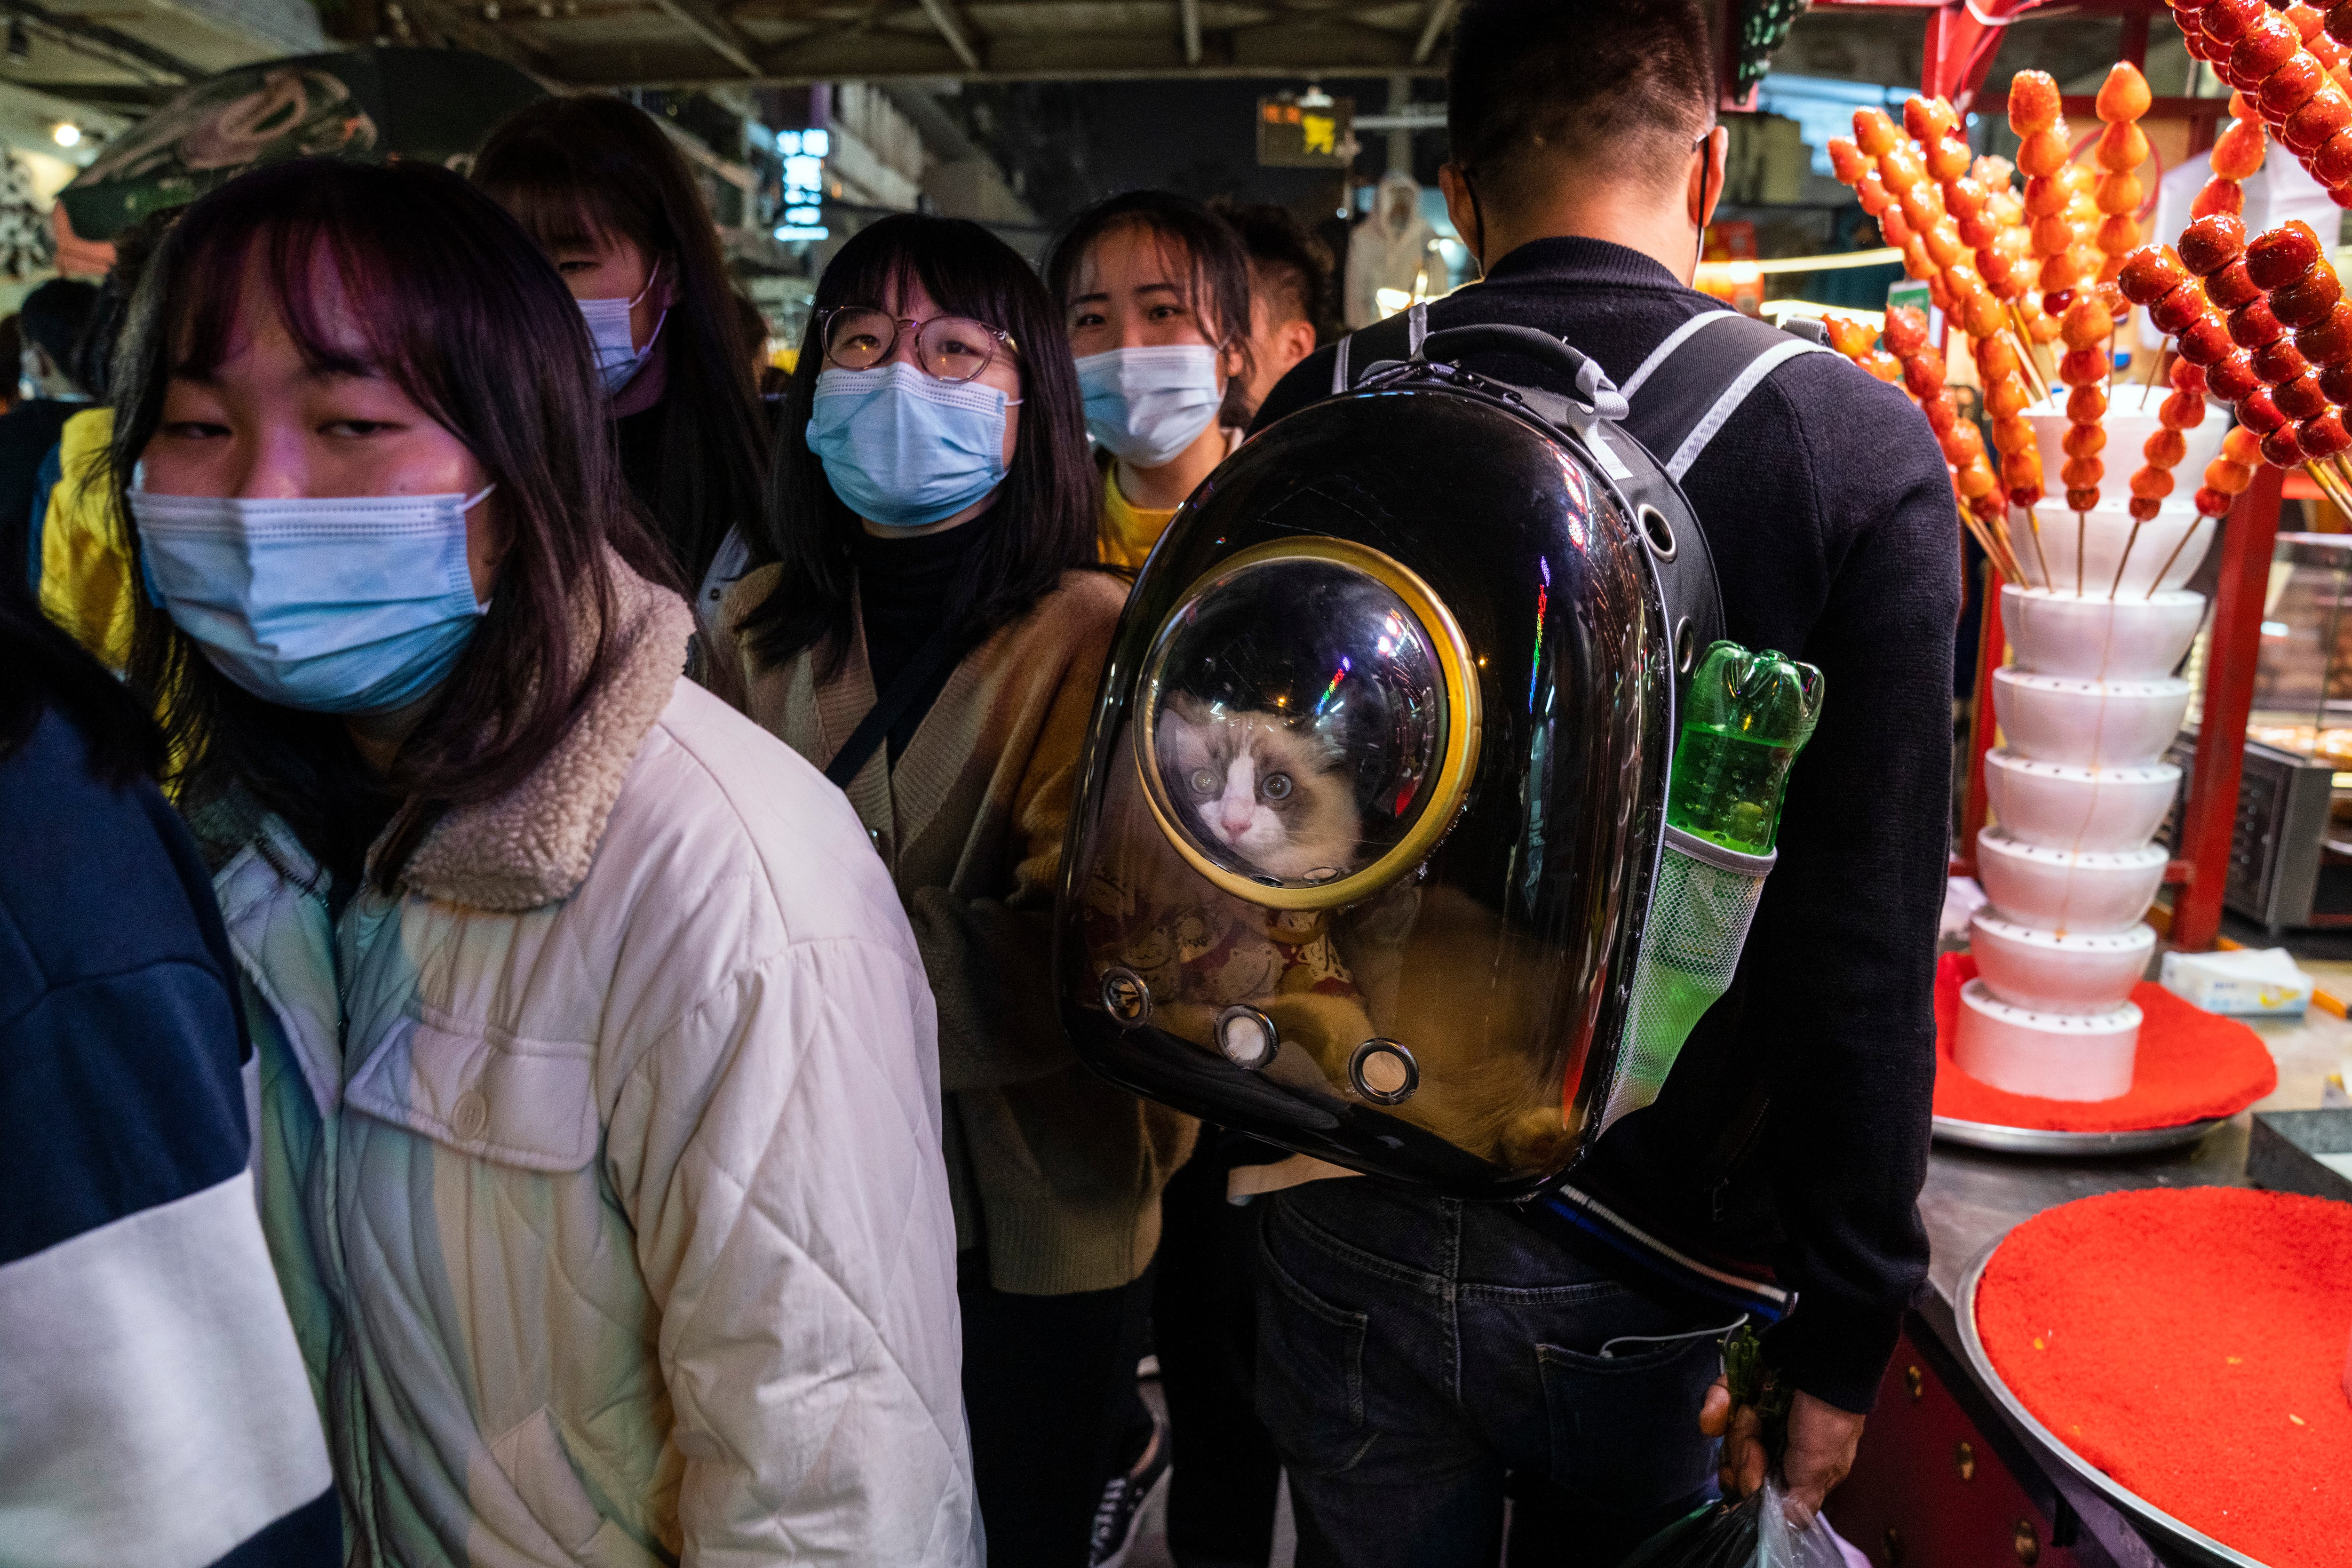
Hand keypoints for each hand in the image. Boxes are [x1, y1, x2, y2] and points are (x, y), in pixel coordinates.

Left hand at [1697, 1379, 1865, 1527]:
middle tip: (1753, 1442)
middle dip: (1741, 1455)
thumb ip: (1801, 1495)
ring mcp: (1759, 1411)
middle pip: (1738, 1462)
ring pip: (1727, 1433)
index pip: (1760, 1487)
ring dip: (1735, 1427)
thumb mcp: (1821, 1463)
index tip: (1748, 1476)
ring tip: (1751, 1414)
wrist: (1824, 1354)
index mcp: (1799, 1465)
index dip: (1747, 1484)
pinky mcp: (1745, 1385)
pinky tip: (1722, 1405)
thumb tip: (1789, 1523)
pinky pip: (1719, 1400)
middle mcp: (1777, 1441)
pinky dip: (1717, 1403)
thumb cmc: (1827, 1414)